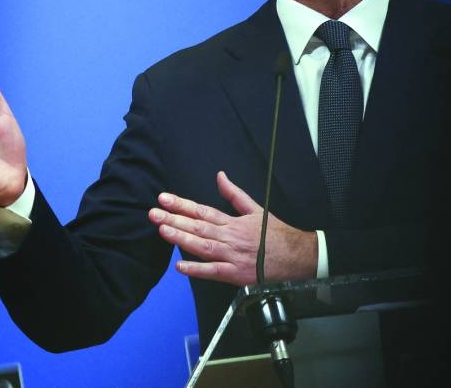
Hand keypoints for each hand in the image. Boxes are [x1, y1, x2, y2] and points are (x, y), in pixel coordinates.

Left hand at [148, 171, 316, 286]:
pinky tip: (180, 266)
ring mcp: (232, 255)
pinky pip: (214, 272)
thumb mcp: (255, 209)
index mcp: (233, 221)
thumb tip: (220, 176)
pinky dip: (197, 269)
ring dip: (182, 238)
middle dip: (174, 218)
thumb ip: (234, 194)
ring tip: (163, 230)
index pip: (202, 211)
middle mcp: (230, 236)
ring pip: (203, 246)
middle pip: (198, 226)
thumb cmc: (275, 234)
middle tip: (153, 212)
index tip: (163, 198)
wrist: (297, 256)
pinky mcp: (236, 274)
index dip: (181, 204)